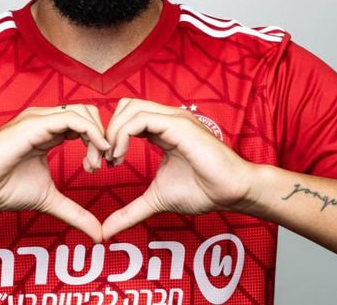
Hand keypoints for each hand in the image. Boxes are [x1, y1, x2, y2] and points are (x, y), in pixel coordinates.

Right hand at [0, 104, 109, 240]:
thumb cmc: (2, 187)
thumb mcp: (48, 200)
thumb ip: (74, 212)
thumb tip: (98, 233)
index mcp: (50, 132)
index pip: (86, 124)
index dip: (100, 142)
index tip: (102, 167)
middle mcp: (46, 120)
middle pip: (90, 113)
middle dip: (103, 137)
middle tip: (101, 166)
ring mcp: (40, 119)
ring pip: (84, 113)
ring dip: (98, 137)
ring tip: (93, 165)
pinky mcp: (34, 124)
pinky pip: (71, 119)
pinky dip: (90, 133)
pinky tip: (94, 153)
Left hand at [101, 98, 257, 239]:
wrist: (231, 192)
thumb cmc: (203, 191)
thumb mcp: (155, 200)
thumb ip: (130, 211)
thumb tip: (106, 231)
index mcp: (162, 129)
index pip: (127, 117)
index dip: (110, 136)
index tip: (105, 164)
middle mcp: (167, 118)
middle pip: (125, 105)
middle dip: (107, 130)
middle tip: (104, 160)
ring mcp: (173, 119)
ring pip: (130, 108)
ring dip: (113, 132)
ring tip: (113, 159)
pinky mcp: (178, 125)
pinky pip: (141, 119)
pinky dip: (123, 135)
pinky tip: (121, 157)